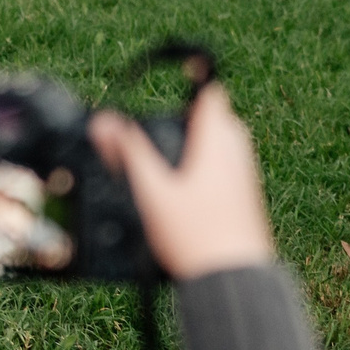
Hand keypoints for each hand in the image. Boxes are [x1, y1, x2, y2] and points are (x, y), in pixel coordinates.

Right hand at [89, 83, 275, 279]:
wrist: (234, 281)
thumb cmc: (197, 239)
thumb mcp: (153, 194)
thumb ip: (128, 154)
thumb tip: (104, 122)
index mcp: (218, 142)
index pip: (210, 92)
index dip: (193, 76)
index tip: (178, 68)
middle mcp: (238, 154)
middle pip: (216, 117)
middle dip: (190, 116)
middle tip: (165, 127)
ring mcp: (246, 176)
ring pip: (222, 144)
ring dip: (199, 143)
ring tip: (170, 162)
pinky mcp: (246, 199)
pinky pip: (227, 168)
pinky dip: (207, 167)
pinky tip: (185, 192)